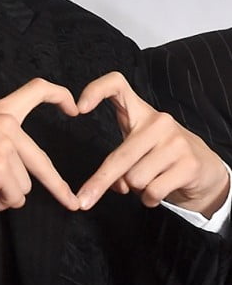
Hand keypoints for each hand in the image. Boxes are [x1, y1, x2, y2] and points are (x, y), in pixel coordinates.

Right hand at [0, 78, 80, 211]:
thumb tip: (4, 185)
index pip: (36, 90)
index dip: (59, 97)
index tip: (73, 108)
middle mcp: (7, 124)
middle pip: (41, 161)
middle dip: (58, 187)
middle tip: (70, 202)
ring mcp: (5, 145)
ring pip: (23, 187)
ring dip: (1, 197)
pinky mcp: (0, 166)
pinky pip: (11, 198)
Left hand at [76, 72, 228, 215]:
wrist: (205, 169)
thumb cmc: (161, 156)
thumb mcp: (137, 150)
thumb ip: (119, 163)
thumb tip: (115, 185)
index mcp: (141, 112)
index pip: (117, 84)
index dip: (96, 91)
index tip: (79, 108)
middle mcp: (159, 121)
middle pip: (119, 157)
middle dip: (100, 183)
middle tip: (84, 200)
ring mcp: (175, 141)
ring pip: (135, 179)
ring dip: (137, 189)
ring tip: (150, 180)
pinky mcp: (188, 164)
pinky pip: (152, 191)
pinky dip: (150, 199)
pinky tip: (160, 190)